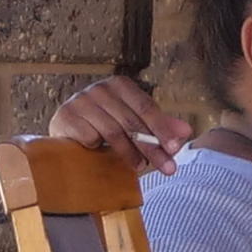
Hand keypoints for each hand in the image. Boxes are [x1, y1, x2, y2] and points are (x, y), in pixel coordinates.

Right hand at [47, 75, 189, 174]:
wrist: (66, 128)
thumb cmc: (104, 123)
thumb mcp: (133, 121)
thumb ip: (159, 125)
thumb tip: (187, 132)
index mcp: (120, 85)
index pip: (146, 107)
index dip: (162, 129)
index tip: (176, 149)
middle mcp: (99, 89)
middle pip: (132, 122)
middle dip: (152, 147)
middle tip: (167, 167)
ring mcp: (80, 101)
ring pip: (113, 132)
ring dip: (130, 153)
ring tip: (140, 166)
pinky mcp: (65, 117)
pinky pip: (90, 138)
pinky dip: (99, 150)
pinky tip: (103, 155)